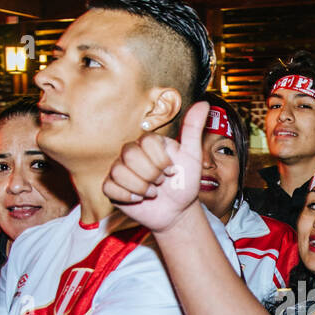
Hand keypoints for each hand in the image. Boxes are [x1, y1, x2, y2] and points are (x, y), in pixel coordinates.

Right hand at [103, 100, 208, 232]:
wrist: (178, 211)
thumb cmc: (184, 183)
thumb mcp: (192, 156)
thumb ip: (193, 129)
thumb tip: (204, 103)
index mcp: (149, 143)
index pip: (146, 141)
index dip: (160, 159)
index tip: (172, 170)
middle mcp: (132, 153)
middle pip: (131, 155)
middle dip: (151, 174)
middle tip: (161, 182)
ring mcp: (120, 169)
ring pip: (119, 172)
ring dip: (141, 187)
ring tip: (153, 192)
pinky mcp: (112, 187)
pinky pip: (110, 187)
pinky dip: (127, 196)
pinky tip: (138, 199)